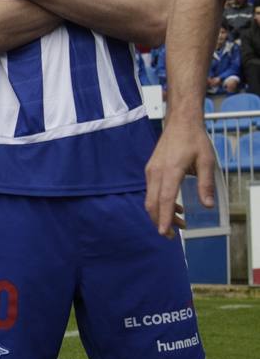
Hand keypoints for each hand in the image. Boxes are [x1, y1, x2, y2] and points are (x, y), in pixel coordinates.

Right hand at [145, 120, 214, 235]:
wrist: (180, 123)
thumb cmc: (194, 140)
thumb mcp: (207, 161)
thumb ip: (206, 184)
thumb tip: (207, 205)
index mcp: (170, 171)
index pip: (164, 199)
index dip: (164, 217)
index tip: (164, 232)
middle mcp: (156, 173)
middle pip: (152, 204)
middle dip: (160, 221)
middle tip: (172, 235)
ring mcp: (151, 172)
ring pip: (150, 199)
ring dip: (161, 214)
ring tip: (179, 222)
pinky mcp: (151, 170)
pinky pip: (151, 192)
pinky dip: (160, 203)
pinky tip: (174, 206)